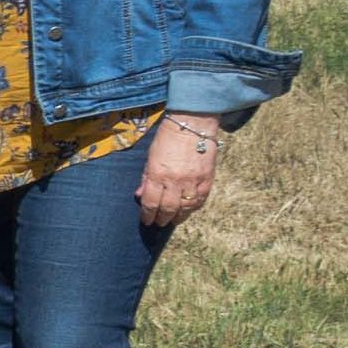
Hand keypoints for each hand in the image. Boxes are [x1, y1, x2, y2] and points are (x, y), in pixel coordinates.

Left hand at [139, 112, 221, 227]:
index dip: (148, 215)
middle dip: (162, 219)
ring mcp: (192, 181)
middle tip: (159, 223)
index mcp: (157, 174)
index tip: (146, 221)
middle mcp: (174, 181)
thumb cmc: (167, 138)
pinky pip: (200, 200)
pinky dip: (194, 208)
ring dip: (178, 217)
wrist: (192, 124)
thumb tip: (140, 195)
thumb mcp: (150, 156)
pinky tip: (188, 210)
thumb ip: (146, 177)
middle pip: (168, 208)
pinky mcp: (207, 179)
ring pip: (185, 208)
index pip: (150, 202)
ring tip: (173, 220)